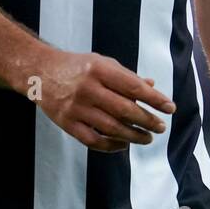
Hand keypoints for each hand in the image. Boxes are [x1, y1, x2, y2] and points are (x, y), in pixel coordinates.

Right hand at [35, 50, 175, 152]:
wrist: (39, 72)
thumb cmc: (76, 66)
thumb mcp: (102, 63)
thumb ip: (126, 76)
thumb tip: (152, 85)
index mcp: (99, 69)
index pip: (134, 87)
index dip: (155, 99)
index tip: (170, 108)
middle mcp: (88, 88)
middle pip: (125, 110)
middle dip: (147, 121)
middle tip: (161, 127)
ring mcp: (76, 108)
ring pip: (111, 128)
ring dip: (133, 136)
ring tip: (147, 138)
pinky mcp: (67, 123)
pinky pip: (93, 140)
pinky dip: (111, 145)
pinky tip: (123, 145)